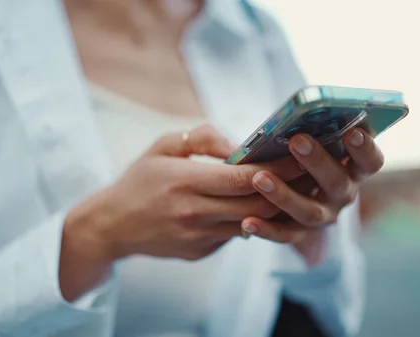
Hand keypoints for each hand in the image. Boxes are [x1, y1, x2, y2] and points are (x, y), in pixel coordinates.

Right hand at [59, 125, 303, 299]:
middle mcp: (194, 213)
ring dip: (274, 206)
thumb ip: (202, 138)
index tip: (301, 156)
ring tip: (291, 187)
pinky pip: (235, 234)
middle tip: (308, 172)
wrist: (111, 225)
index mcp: (185, 181)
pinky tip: (258, 204)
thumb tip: (239, 145)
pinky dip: (250, 219)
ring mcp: (199, 237)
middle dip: (287, 188)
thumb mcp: (162, 146)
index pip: (245, 177)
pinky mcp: (200, 252)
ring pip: (252, 223)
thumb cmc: (138, 180)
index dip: (278, 168)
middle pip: (257, 204)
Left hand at [240, 128, 383, 263]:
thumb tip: (298, 114)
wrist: (301, 207)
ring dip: (284, 195)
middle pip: (336, 182)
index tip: (353, 133)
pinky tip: (247, 221)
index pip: (370, 162)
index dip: (365, 149)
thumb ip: (316, 135)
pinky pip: (283, 234)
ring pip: (308, 211)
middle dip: (317, 161)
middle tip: (297, 141)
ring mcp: (322, 217)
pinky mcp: (299, 236)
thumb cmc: (307, 162)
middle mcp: (342, 195)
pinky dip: (266, 229)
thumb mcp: (318, 148)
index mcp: (353, 171)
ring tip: (259, 179)